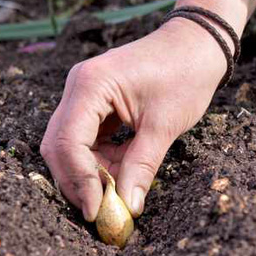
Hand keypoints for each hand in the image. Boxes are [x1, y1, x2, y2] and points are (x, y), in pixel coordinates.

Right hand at [41, 17, 228, 221]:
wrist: (196, 44)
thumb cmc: (185, 75)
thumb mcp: (164, 126)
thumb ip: (142, 167)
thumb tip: (128, 207)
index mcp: (91, 85)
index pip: (68, 142)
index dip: (79, 181)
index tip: (97, 210)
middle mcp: (78, 86)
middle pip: (59, 145)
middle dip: (78, 181)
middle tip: (101, 211)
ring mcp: (84, 94)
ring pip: (70, 145)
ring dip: (90, 173)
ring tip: (117, 193)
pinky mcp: (95, 102)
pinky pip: (86, 139)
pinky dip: (100, 160)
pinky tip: (121, 172)